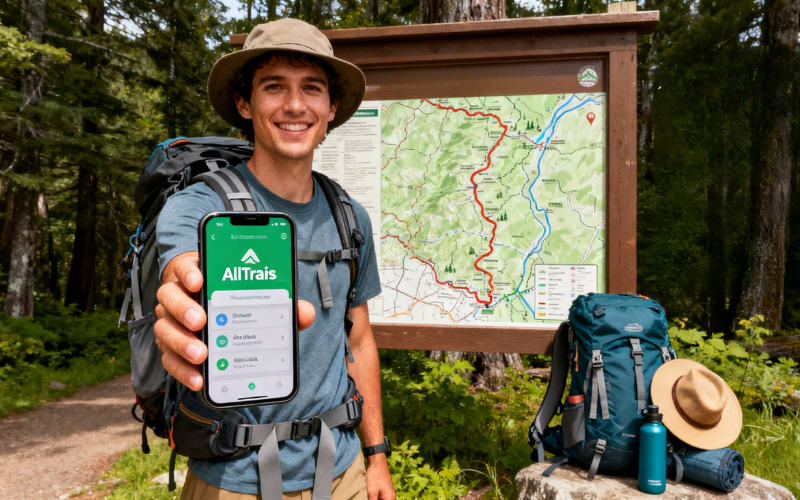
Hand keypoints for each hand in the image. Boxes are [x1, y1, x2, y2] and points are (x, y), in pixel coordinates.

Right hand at [154, 251, 314, 389]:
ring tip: (202, 354)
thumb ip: (281, 304)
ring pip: (164, 328)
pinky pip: (169, 359)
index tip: (200, 281)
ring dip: (182, 342)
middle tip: (202, 321)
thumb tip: (304, 313)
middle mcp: (177, 296)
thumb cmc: (236, 301)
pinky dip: (183, 370)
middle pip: (169, 296)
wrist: (217, 317)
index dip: (189, 271)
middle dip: (183, 309)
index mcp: (197, 274)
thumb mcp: (257, 297)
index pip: (185, 266)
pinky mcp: (171, 348)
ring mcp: (171, 322)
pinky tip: (200, 379)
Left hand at [365, 455, 394, 499]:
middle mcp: (391, 496)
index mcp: (390, 498)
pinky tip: (371, 496)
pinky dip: (376, 498)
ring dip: (375, 499)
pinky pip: (381, 497)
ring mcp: (388, 492)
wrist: (377, 462)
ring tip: (371, 495)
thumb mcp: (372, 492)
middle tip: (371, 497)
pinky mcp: (385, 488)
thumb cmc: (375, 475)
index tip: (372, 499)